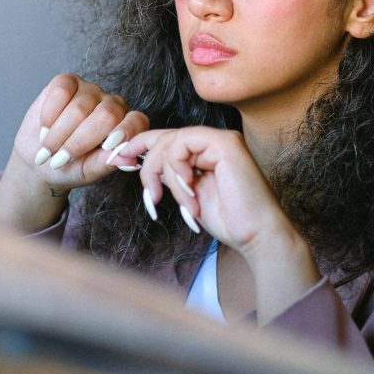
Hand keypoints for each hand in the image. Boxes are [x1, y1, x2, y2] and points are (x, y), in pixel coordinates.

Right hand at [0, 74, 148, 231]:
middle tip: (61, 159)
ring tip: (49, 148)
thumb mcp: (88, 171)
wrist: (39, 157)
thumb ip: (107, 163)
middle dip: (79, 141)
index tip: (106, 147)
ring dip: (59, 133)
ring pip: (80, 107)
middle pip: (106, 115)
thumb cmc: (69, 167)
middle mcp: (112, 105)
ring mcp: (90, 91)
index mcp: (126, 127)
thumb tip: (129, 160)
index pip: (136, 121)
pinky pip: (61, 90)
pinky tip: (45, 127)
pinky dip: (49, 114)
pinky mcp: (67, 81)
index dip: (124, 132)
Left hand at [111, 126, 320, 320]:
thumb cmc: (228, 220)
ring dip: (164, 175)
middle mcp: (212, 140)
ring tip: (174, 202)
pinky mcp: (224, 143)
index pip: (164, 139)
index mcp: (204, 151)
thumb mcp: (187, 194)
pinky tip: (188, 192)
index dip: (137, 147)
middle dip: (147, 166)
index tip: (116, 160)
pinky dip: (177, 171)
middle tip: (151, 196)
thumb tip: (139, 163)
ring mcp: (220, 139)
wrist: (256, 235)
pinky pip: (182, 146)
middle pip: (162, 138)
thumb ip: (169, 175)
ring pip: (169, 142)